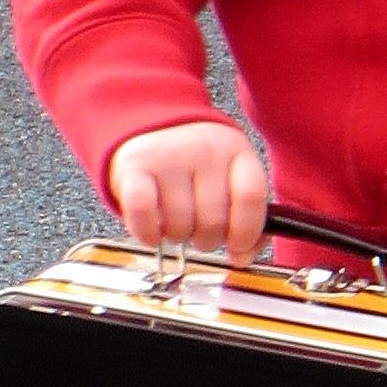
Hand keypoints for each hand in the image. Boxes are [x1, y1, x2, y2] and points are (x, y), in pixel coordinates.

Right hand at [108, 122, 270, 260]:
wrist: (150, 127)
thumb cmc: (194, 165)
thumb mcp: (229, 180)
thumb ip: (246, 220)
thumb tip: (243, 258)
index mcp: (237, 151)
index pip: (251, 197)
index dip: (246, 233)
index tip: (237, 248)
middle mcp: (205, 149)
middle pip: (214, 220)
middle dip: (207, 239)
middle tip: (198, 229)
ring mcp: (169, 155)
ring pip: (180, 225)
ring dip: (177, 237)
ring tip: (175, 222)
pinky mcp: (134, 165)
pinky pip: (143, 214)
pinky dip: (147, 234)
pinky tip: (152, 232)